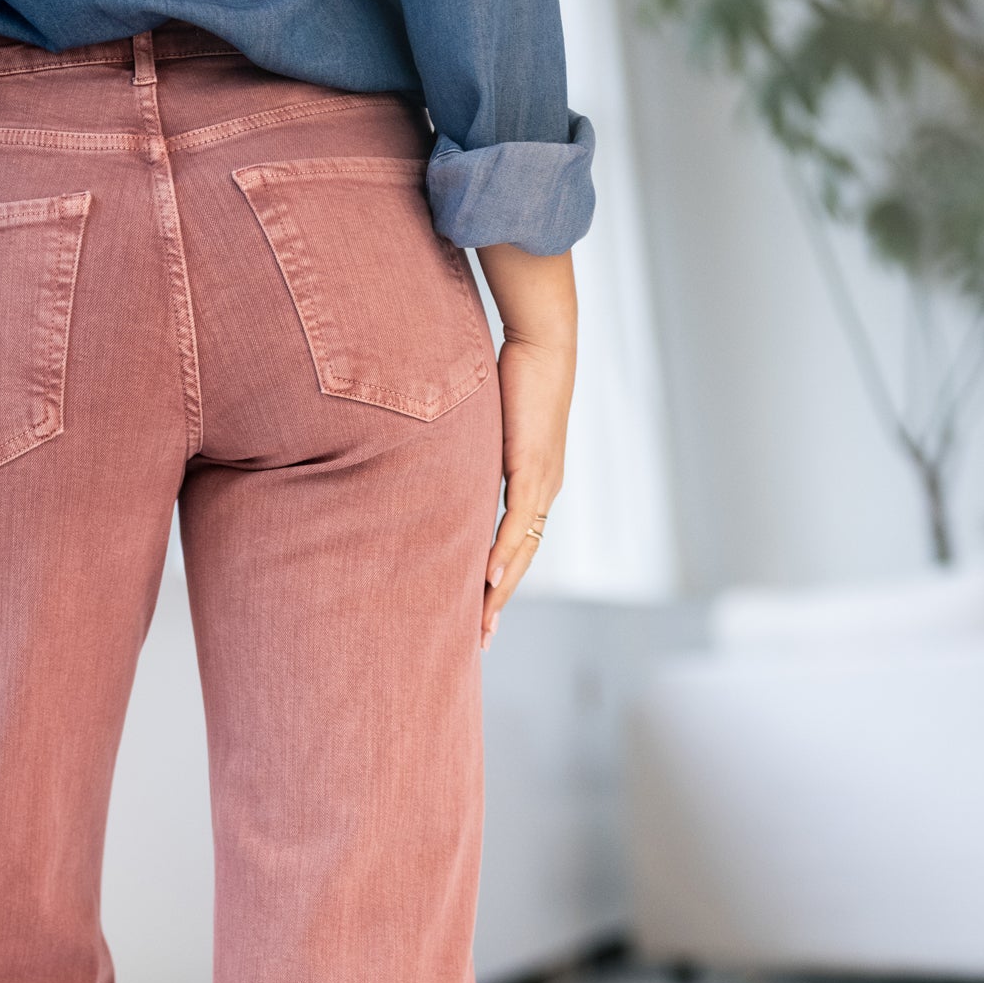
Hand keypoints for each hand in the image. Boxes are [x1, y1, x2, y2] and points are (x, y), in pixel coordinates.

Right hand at [475, 245, 577, 648]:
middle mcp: (543, 491)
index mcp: (534, 484)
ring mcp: (542, 484)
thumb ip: (470, 455)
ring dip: (500, 590)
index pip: (516, 546)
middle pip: (521, 561)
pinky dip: (503, 553)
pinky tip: (488, 578)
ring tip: (482, 623)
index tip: (481, 614)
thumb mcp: (486, 427)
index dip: (498, 582)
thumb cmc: (514, 375)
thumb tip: (438, 467)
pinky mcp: (534, 469)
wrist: (544, 343)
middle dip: (499, 601)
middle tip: (480, 639)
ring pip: (521, 551)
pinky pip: (517, 523)